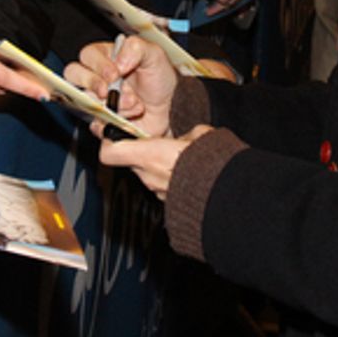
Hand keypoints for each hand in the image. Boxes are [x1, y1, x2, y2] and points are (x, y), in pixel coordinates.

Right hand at [64, 36, 176, 136]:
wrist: (172, 107)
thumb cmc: (160, 80)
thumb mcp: (154, 55)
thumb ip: (135, 48)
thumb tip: (118, 62)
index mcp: (107, 58)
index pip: (87, 55)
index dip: (97, 64)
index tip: (115, 72)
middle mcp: (98, 77)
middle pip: (73, 74)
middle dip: (91, 82)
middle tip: (108, 89)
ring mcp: (98, 100)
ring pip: (87, 101)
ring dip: (113, 103)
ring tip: (134, 102)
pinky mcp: (102, 121)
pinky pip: (95, 124)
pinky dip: (113, 122)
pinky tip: (131, 117)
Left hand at [97, 125, 215, 199]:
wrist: (228, 194)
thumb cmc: (213, 163)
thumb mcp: (199, 134)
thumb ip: (183, 135)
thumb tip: (184, 137)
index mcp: (149, 154)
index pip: (110, 152)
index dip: (109, 142)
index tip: (115, 133)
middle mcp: (148, 175)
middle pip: (131, 162)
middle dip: (142, 152)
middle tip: (160, 144)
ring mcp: (158, 192)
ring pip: (147, 174)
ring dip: (158, 166)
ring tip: (181, 159)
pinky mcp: (170, 203)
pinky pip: (163, 187)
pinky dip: (170, 180)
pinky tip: (188, 175)